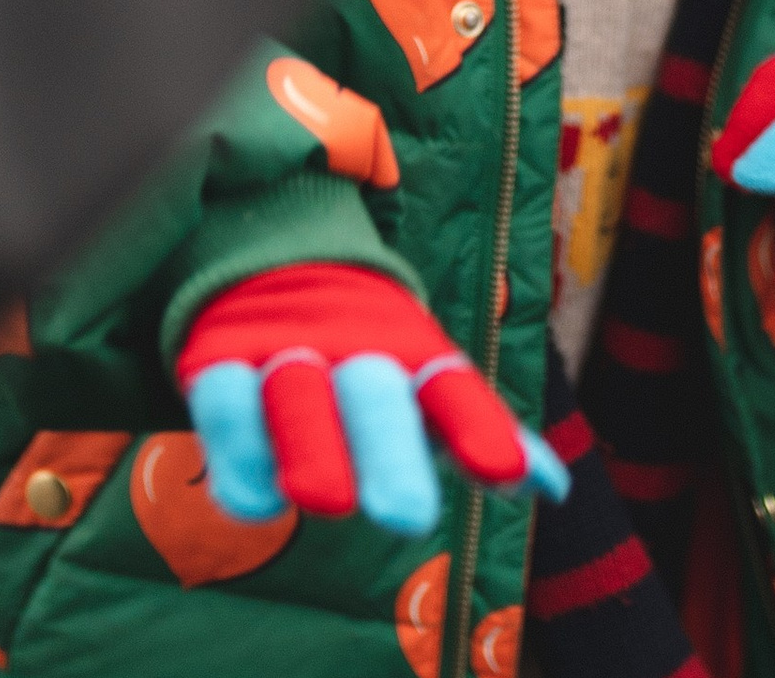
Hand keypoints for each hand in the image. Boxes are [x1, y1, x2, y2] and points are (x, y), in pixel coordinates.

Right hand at [175, 263, 567, 539]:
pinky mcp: (219, 360)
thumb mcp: (424, 378)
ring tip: (328, 506)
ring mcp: (284, 350)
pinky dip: (239, 452)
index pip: (453, 389)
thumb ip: (480, 431)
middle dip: (392, 453)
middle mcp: (353, 347)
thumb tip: (555, 488)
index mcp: (412, 350)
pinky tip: (258, 504)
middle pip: (375, 396)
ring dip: (313, 446)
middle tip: (411, 519)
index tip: (511, 476)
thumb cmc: (366, 346)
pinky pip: (224, 402)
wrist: (274, 254)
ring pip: (298, 394)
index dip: (482, 430)